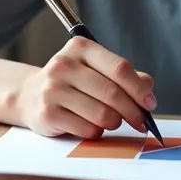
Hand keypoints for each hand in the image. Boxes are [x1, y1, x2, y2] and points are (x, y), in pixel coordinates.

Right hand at [13, 37, 156, 138]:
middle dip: (133, 112)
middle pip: (113, 94)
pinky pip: (87, 129)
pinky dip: (96, 132)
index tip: (150, 104)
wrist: (30, 95)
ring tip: (110, 121)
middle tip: (139, 121)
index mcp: (80, 47)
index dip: (139, 89)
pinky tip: (89, 125)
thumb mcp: (96, 70)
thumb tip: (148, 88)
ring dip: (114, 123)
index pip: (120, 68)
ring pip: (102, 114)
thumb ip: (123, 76)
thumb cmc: (72, 83)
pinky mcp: (48, 113)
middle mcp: (64, 65)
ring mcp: (53, 89)